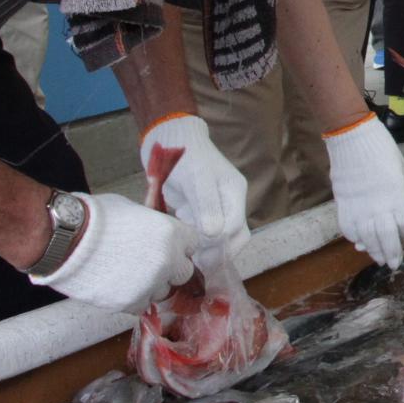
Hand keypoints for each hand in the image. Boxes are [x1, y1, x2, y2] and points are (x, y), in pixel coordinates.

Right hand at [32, 191, 195, 315]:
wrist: (66, 240)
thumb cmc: (96, 217)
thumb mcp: (134, 210)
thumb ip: (153, 225)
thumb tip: (157, 230)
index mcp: (172, 233)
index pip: (192, 244)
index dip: (178, 246)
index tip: (167, 247)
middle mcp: (168, 261)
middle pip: (182, 272)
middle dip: (169, 269)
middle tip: (147, 263)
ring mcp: (151, 284)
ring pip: (162, 291)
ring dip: (151, 286)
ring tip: (127, 276)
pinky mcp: (131, 302)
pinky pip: (141, 305)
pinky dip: (133, 298)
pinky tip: (117, 287)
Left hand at [139, 114, 249, 260]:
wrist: (168, 138)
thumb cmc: (185, 156)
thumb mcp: (197, 179)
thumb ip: (207, 206)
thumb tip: (215, 235)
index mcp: (234, 193)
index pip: (236, 228)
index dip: (219, 245)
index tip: (199, 255)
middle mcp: (229, 202)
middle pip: (234, 236)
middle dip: (218, 253)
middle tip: (197, 264)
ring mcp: (214, 206)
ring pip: (219, 237)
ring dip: (206, 249)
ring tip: (188, 256)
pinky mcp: (199, 209)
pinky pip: (202, 231)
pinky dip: (195, 241)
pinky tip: (183, 244)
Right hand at [324, 116, 403, 267]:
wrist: (352, 138)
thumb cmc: (382, 150)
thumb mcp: (399, 172)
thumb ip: (398, 195)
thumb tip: (392, 213)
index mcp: (396, 195)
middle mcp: (378, 205)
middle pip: (386, 237)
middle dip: (390, 253)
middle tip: (392, 264)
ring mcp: (359, 207)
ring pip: (366, 237)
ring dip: (373, 250)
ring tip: (378, 259)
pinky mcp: (343, 205)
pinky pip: (348, 228)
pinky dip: (354, 238)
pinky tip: (359, 243)